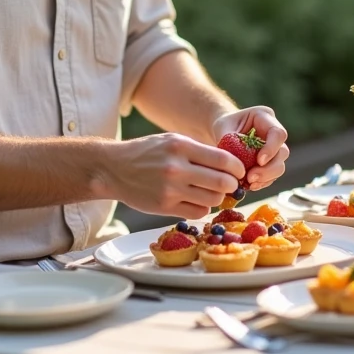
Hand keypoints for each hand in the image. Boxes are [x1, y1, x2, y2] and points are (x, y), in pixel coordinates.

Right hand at [103, 132, 245, 219]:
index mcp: (181, 146)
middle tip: (230, 184)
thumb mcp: (172, 140)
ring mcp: (170, 190)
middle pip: (222, 182)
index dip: (237, 168)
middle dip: (232, 185)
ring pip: (212, 200)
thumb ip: (198, 151)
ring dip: (217, 197)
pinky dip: (202, 208)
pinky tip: (196, 200)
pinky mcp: (164, 207)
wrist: (113, 168)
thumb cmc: (146, 152)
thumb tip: (230, 164)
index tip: (240, 171)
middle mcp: (176, 168)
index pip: (223, 160)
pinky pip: (197, 212)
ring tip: (211, 191)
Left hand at [211, 106, 289, 191]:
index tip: (259, 161)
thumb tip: (236, 163)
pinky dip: (262, 182)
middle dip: (269, 168)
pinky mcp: (270, 162)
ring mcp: (274, 148)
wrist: (224, 132)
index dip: (271, 149)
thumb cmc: (224, 126)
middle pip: (282, 152)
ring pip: (280, 166)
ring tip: (249, 183)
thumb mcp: (223, 128)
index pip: (277, 133)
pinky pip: (272, 175)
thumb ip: (230, 142)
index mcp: (264, 117)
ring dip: (266, 177)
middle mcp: (273, 132)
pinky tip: (249, 185)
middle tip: (251, 177)